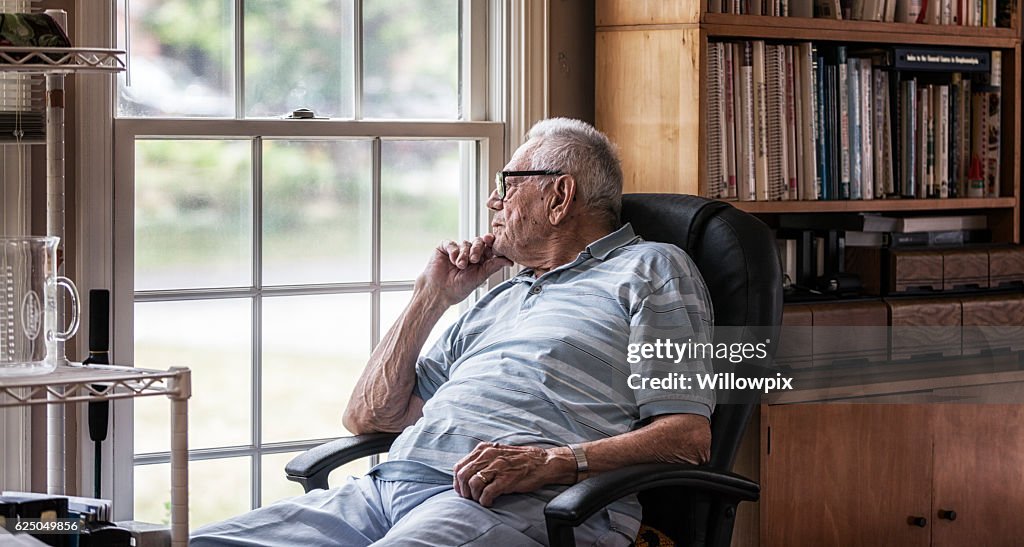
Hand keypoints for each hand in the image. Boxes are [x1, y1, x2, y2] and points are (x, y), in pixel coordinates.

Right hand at [415, 234, 512, 307]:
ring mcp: (457, 250)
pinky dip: (453, 251)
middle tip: (474, 260)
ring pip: (466, 243)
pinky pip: (452, 243)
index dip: (491, 243)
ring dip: (464, 254)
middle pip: (479, 242)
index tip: (492, 241)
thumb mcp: (479, 277)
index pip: (489, 247)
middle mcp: (469, 253)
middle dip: (478, 249)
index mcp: (481, 260)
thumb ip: (494, 266)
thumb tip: (510, 261)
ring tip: (460, 266)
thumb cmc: (459, 288)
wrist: (439, 292)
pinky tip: (452, 260)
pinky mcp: (445, 248)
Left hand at [452, 442, 574, 506]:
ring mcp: (498, 467)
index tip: (462, 490)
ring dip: (474, 496)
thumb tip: (464, 475)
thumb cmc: (519, 460)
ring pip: (473, 484)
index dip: (457, 482)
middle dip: (464, 491)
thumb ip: (481, 460)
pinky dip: (485, 501)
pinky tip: (489, 503)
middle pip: (463, 476)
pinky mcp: (506, 479)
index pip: (459, 466)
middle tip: (470, 498)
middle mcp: (488, 455)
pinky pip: (487, 493)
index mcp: (484, 449)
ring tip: (481, 500)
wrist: (542, 462)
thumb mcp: (497, 453)